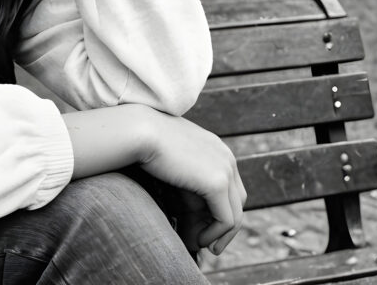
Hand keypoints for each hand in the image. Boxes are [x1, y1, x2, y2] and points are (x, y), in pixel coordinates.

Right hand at [138, 112, 246, 254]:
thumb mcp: (171, 163)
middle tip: (207, 243)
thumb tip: (187, 211)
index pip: (230, 186)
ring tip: (202, 245)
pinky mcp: (216, 183)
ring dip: (220, 235)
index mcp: (216, 148)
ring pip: (235, 214)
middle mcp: (226, 157)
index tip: (203, 227)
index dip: (218, 209)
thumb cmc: (145, 143)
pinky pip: (226, 220)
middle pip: (237, 201)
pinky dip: (214, 234)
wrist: (138, 130)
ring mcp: (225, 169)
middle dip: (223, 225)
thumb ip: (184, 184)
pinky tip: (198, 240)